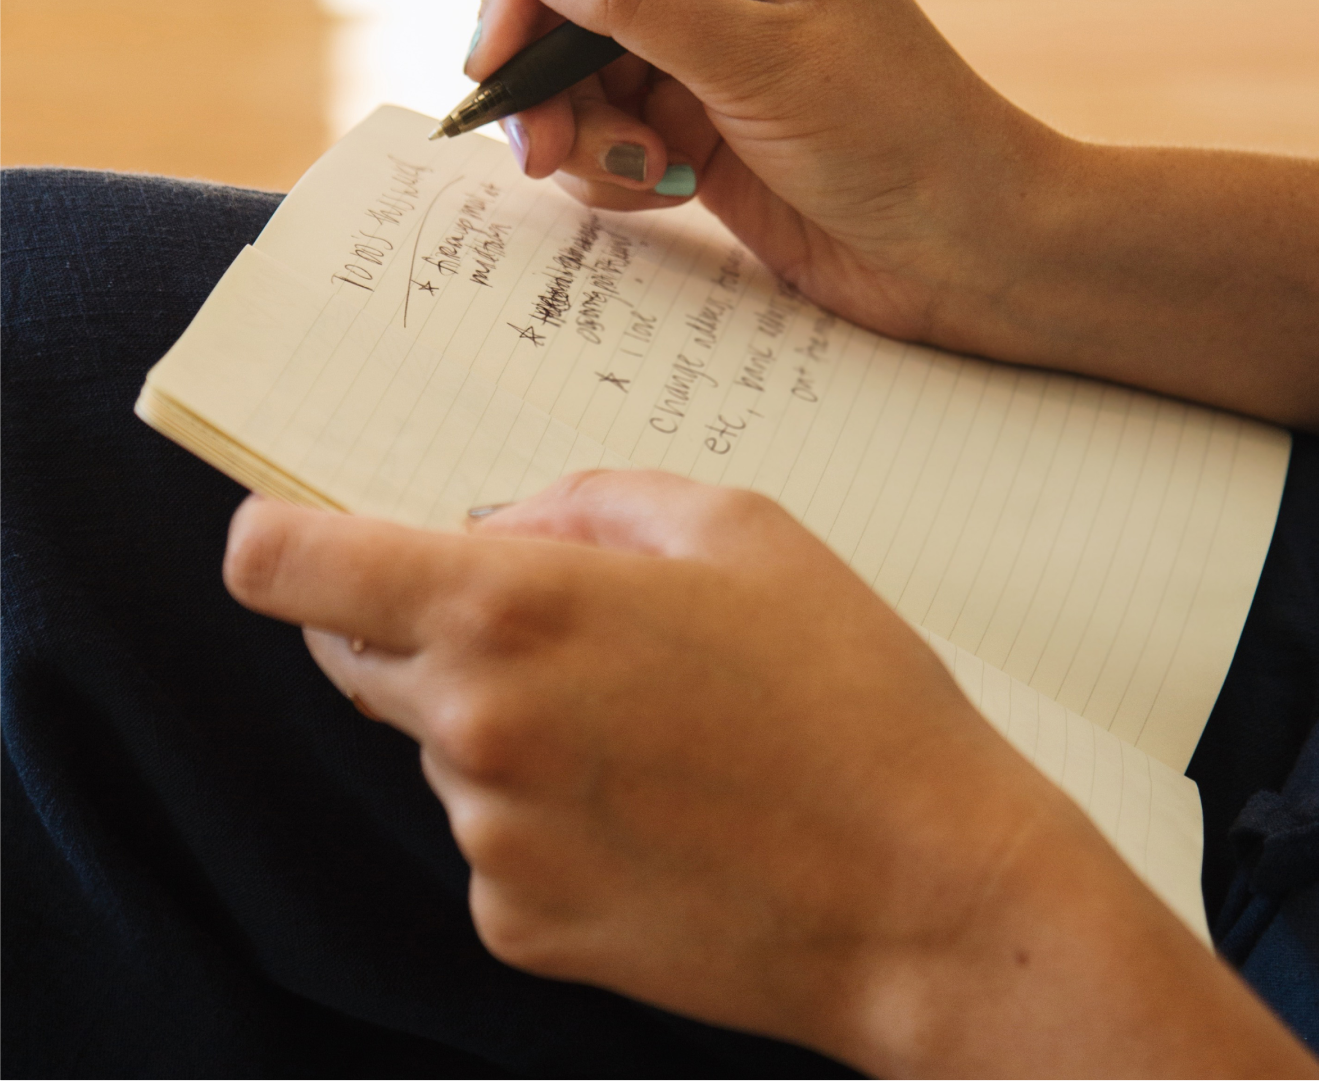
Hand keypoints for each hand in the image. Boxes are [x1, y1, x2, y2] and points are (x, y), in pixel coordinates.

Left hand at [223, 473, 1318, 1080]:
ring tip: (650, 726)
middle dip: (418, 619)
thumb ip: (589, 502)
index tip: (316, 540)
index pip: (287, 567)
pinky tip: (656, 805)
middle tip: (557, 622)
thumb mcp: (740, 527)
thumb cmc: (850, 692)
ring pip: (437, 746)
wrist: (925, 894)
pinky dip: (543, 809)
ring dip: (501, 718)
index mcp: (513, 610)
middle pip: (353, 652)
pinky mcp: (522, 928)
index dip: (281, 542)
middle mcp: (474, 728)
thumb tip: (500, 525)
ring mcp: (491, 843)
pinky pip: (491, 838)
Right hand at [465, 0, 1063, 355]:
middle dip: (546, 76)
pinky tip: (663, 192)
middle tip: (539, 150)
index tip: (497, 60)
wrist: (971, 253)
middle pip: (569, 1)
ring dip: (581, 134)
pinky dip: (612, 171)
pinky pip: (609, 139)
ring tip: (640, 176)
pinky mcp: (700, 136)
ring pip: (578, 80)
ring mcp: (704, 62)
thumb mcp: (764, 62)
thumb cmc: (901, 138)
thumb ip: (641, 2)